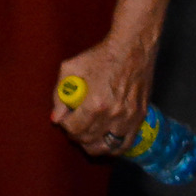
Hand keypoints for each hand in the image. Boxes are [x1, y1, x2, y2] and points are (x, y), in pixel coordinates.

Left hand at [50, 36, 152, 158]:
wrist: (132, 48)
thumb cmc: (100, 56)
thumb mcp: (71, 68)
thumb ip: (60, 94)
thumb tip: (56, 118)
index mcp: (95, 103)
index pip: (74, 128)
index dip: (65, 125)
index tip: (65, 118)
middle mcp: (113, 115)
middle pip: (89, 140)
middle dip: (77, 135)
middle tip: (74, 125)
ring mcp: (128, 118)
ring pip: (107, 147)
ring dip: (93, 144)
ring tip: (88, 135)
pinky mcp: (140, 117)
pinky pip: (125, 144)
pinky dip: (113, 147)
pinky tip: (105, 140)